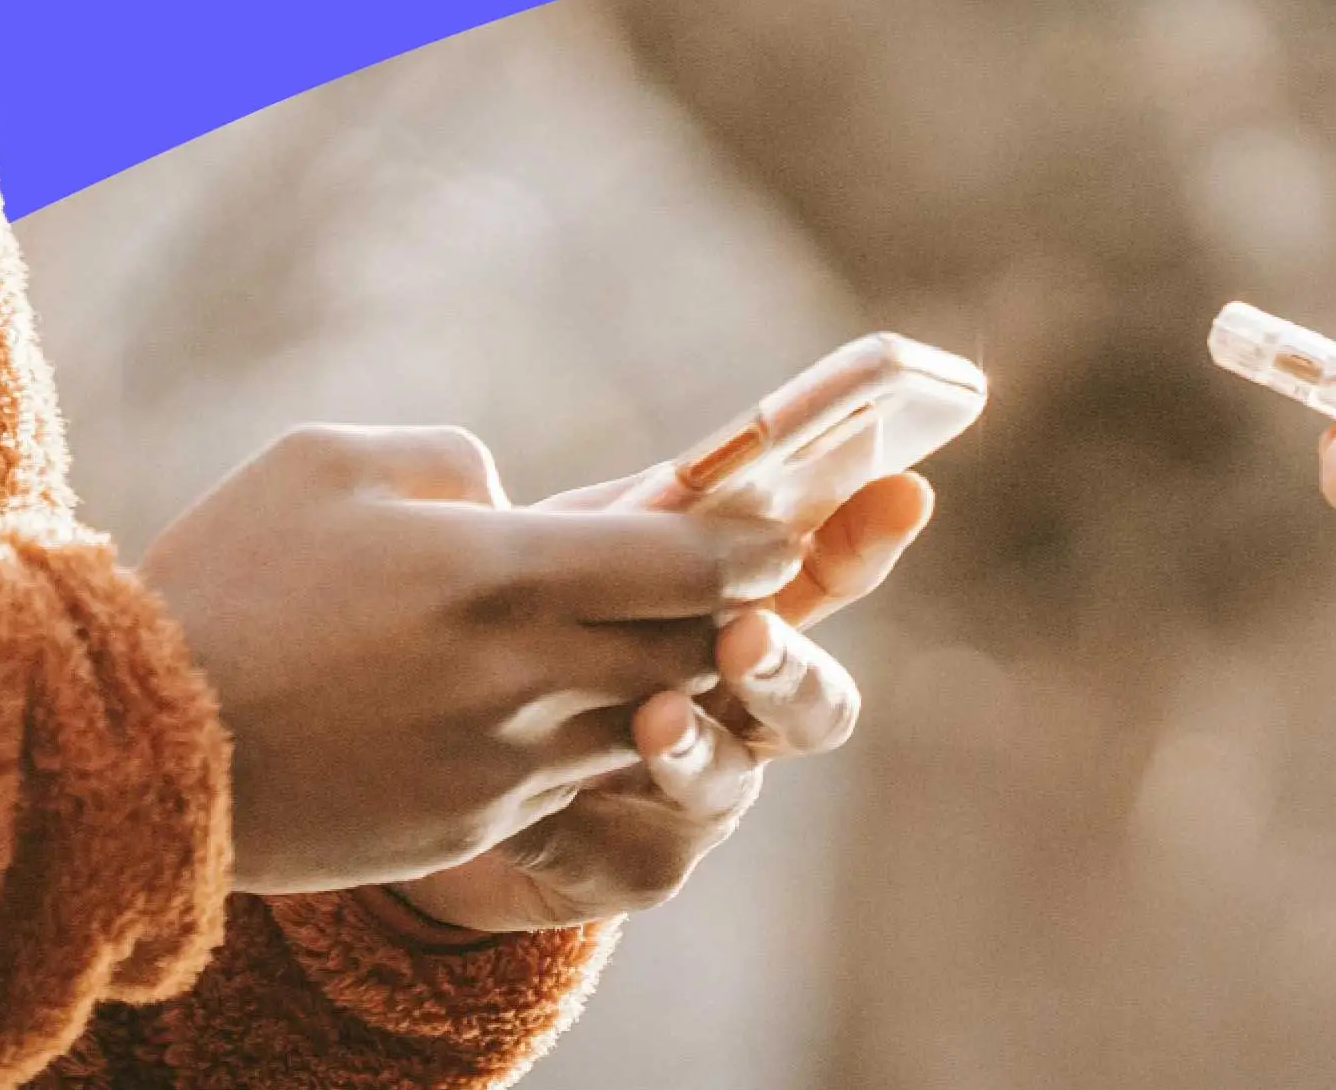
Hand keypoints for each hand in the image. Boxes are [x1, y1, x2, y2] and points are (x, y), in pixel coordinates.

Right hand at [143, 426, 807, 893]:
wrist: (143, 755)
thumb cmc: (225, 585)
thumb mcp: (325, 462)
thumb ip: (449, 464)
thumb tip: (510, 500)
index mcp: (502, 572)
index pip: (692, 563)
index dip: (748, 544)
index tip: (766, 529)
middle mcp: (527, 678)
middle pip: (693, 651)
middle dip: (720, 614)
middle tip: (718, 582)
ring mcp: (505, 766)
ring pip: (643, 723)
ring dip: (655, 681)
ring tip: (630, 639)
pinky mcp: (472, 827)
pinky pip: (570, 780)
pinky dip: (579, 738)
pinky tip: (536, 703)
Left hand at [393, 466, 937, 934]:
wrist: (432, 767)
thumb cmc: (520, 631)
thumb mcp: (565, 559)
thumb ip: (632, 522)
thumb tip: (696, 468)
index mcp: (740, 620)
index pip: (823, 576)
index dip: (865, 539)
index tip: (902, 493)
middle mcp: (743, 716)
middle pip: (816, 704)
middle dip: (786, 668)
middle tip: (745, 634)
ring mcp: (700, 800)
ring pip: (728, 783)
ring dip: (692, 748)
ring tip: (651, 718)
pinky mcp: (637, 868)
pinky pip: (631, 851)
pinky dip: (582, 817)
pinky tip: (531, 800)